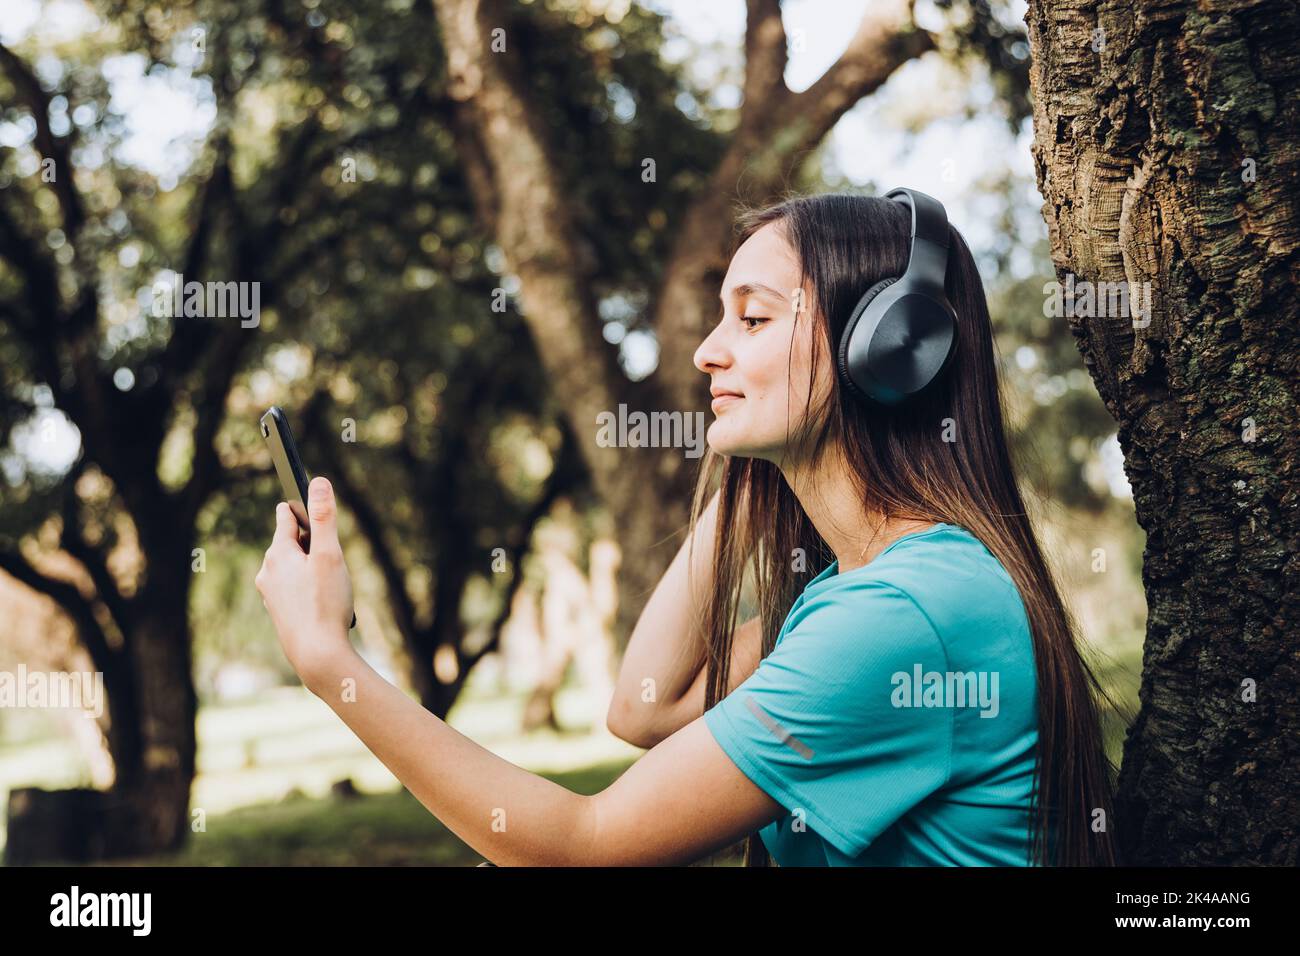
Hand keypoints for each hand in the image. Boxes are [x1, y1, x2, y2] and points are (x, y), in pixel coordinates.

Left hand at [255, 476, 355, 686]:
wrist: (316, 655)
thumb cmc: (325, 604)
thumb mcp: (330, 555)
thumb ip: (325, 518)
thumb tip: (319, 482)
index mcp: (278, 553)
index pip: (285, 518)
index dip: (300, 511)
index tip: (309, 507)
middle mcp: (268, 572)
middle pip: (289, 543)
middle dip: (310, 543)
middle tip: (332, 556)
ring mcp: (270, 594)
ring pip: (291, 568)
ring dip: (310, 568)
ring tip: (330, 583)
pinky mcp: (278, 612)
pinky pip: (293, 589)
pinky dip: (307, 588)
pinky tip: (322, 601)